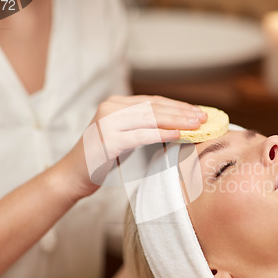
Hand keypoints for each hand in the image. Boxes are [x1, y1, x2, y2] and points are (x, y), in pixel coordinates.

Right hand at [56, 95, 206, 199]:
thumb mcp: (125, 137)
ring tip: (197, 126)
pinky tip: (177, 135)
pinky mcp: (107, 139)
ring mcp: (106, 122)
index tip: (199, 111)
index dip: (178, 106)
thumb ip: (144, 127)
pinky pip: (140, 135)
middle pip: (154, 108)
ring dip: (176, 121)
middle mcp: (110, 107)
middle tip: (204, 118)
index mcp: (115, 103)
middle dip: (182, 112)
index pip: (153, 101)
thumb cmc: (103, 158)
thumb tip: (180, 126)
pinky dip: (161, 134)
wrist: (73, 175)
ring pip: (149, 118)